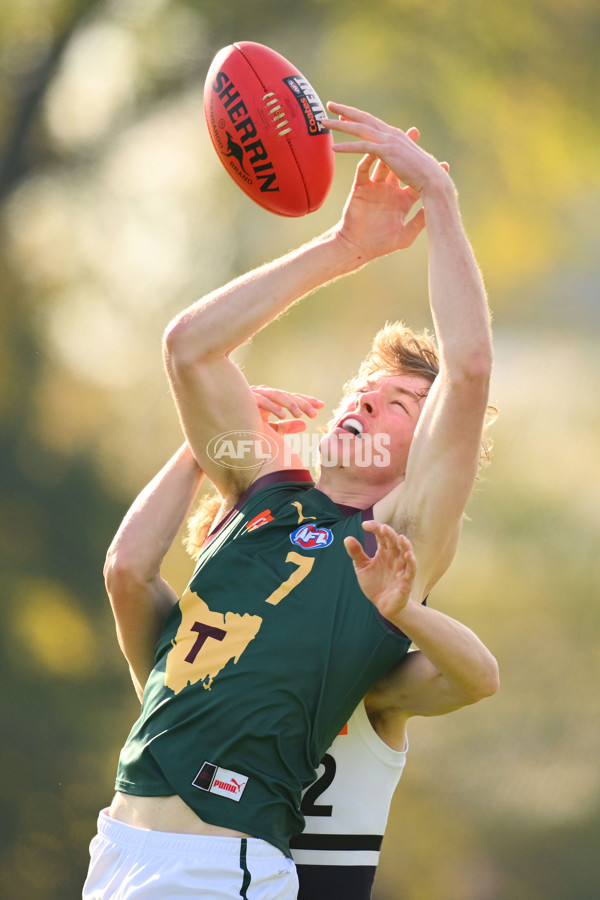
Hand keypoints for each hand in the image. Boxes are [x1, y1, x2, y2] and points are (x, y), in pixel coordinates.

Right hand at [251, 385, 323, 434]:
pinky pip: (261, 401)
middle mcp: (264, 394)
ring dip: (289, 404)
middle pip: (287, 395)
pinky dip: (272, 408)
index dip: (306, 401)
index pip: (292, 398)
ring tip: (300, 414)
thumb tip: (304, 425)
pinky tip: (283, 416)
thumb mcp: (270, 429)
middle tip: (316, 412)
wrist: (222, 431)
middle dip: (302, 402)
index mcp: (271, 400)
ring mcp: (254, 395)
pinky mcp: (244, 400)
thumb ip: (285, 427)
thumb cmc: (246, 429)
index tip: (322, 406)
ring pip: (276, 395)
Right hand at [323, 103, 449, 260]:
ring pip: (381, 163)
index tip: (440, 163)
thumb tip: (435, 210)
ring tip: (394, 134)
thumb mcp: (405, 236)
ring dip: (386, 148)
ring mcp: (374, 187)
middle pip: (399, 165)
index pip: (416, 181)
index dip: (426, 172)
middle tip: (415, 132)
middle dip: (406, 150)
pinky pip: (363, 169)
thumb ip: (419, 222)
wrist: (357, 248)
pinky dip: (367, 159)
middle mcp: (389, 190)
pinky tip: (373, 148)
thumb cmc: (381, 244)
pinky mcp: (360, 188)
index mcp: (401, 199)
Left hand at [344, 521, 416, 622]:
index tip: (364, 525)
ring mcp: (401, 567)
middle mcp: (394, 557)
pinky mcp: (407, 580)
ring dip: (404, 545)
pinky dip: (411, 562)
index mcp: (384, 551)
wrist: (383, 606)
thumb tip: (347, 538)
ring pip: (406, 553)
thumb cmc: (375, 584)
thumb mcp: (362, 568)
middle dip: (389, 534)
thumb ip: (356, 553)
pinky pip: (411, 569)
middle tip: (382, 528)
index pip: (381, 535)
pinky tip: (408, 554)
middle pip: (393, 542)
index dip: (375, 528)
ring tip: (400, 537)